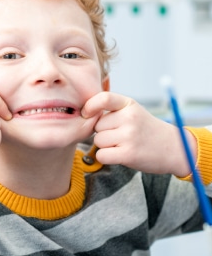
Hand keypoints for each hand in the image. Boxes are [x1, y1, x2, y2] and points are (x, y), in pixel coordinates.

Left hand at [81, 91, 195, 176]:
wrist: (173, 148)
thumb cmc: (146, 130)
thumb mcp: (133, 111)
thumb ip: (111, 110)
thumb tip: (83, 114)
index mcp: (129, 104)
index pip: (103, 98)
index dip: (90, 106)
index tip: (86, 113)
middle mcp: (130, 118)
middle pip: (97, 126)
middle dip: (103, 132)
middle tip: (120, 136)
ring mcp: (129, 136)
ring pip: (98, 141)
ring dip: (105, 146)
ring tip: (122, 145)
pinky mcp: (128, 154)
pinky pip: (102, 155)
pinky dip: (106, 157)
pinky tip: (119, 155)